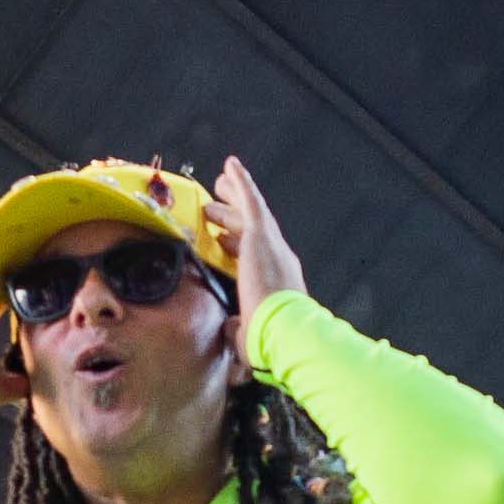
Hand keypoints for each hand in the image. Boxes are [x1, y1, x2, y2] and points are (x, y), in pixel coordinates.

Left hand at [214, 155, 301, 362]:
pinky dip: (241, 182)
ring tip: (219, 181)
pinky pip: (250, 201)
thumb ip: (238, 329)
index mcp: (275, 280)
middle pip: (252, 229)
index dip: (236, 246)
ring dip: (235, 195)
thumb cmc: (272, 338)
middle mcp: (278, 258)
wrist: (287, 329)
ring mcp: (271, 244)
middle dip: (233, 216)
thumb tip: (229, 328)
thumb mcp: (249, 335)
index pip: (253, 257)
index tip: (222, 241)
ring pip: (250, 212)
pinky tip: (231, 165)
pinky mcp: (261, 235)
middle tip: (216, 205)